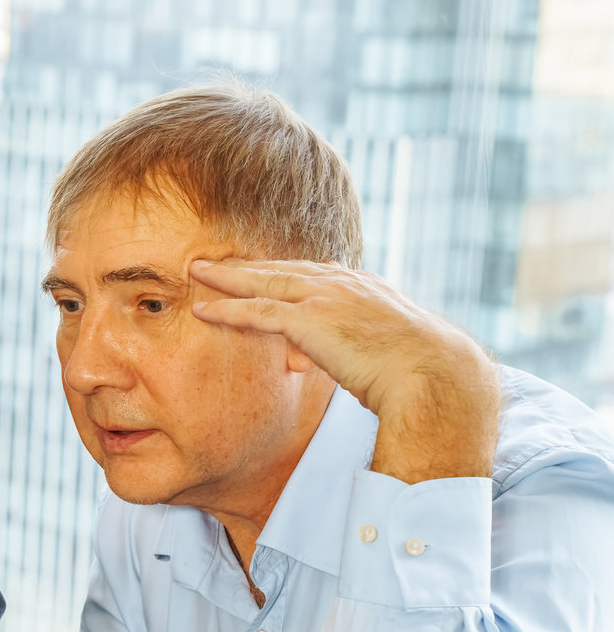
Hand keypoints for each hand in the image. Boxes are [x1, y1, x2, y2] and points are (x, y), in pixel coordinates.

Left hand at [188, 258, 499, 483]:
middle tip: (212, 258)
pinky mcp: (312, 320)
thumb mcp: (385, 349)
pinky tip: (202, 309)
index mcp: (362, 286)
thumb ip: (354, 346)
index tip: (256, 268)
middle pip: (281, 269)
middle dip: (245, 263)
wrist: (436, 373)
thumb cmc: (420, 370)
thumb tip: (332, 359)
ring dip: (225, 277)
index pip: (311, 273)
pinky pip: (259, 312)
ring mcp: (326, 298)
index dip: (278, 271)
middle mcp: (342, 283)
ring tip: (195, 271)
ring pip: (264, 282)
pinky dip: (228, 309)